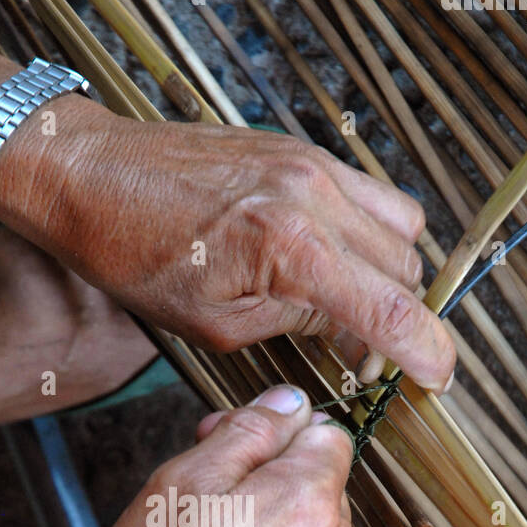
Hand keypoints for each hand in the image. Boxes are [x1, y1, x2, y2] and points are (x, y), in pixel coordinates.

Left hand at [0, 95, 454, 391]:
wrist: (89, 173)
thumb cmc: (132, 253)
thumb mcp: (212, 322)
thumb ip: (293, 324)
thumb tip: (347, 332)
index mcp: (289, 248)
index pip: (389, 308)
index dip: (426, 351)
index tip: (437, 378)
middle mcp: (312, 196)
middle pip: (405, 268)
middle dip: (397, 319)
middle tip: (362, 357)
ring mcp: (309, 163)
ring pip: (399, 226)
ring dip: (389, 274)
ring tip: (347, 306)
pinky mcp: (298, 148)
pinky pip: (367, 192)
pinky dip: (367, 233)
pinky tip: (329, 261)